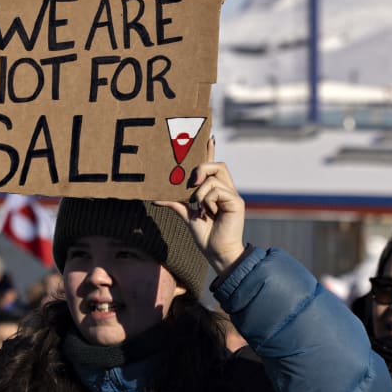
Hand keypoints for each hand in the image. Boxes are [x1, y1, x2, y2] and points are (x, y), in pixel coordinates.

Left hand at [157, 139, 245, 275]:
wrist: (216, 253)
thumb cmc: (205, 236)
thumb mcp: (187, 216)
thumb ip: (176, 203)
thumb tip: (155, 197)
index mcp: (216, 191)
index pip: (214, 167)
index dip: (210, 152)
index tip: (207, 138)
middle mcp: (226, 190)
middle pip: (218, 165)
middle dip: (202, 168)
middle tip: (191, 183)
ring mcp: (232, 195)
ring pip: (215, 176)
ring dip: (200, 192)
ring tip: (199, 207)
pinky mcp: (236, 202)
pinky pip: (217, 190)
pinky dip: (207, 199)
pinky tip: (208, 212)